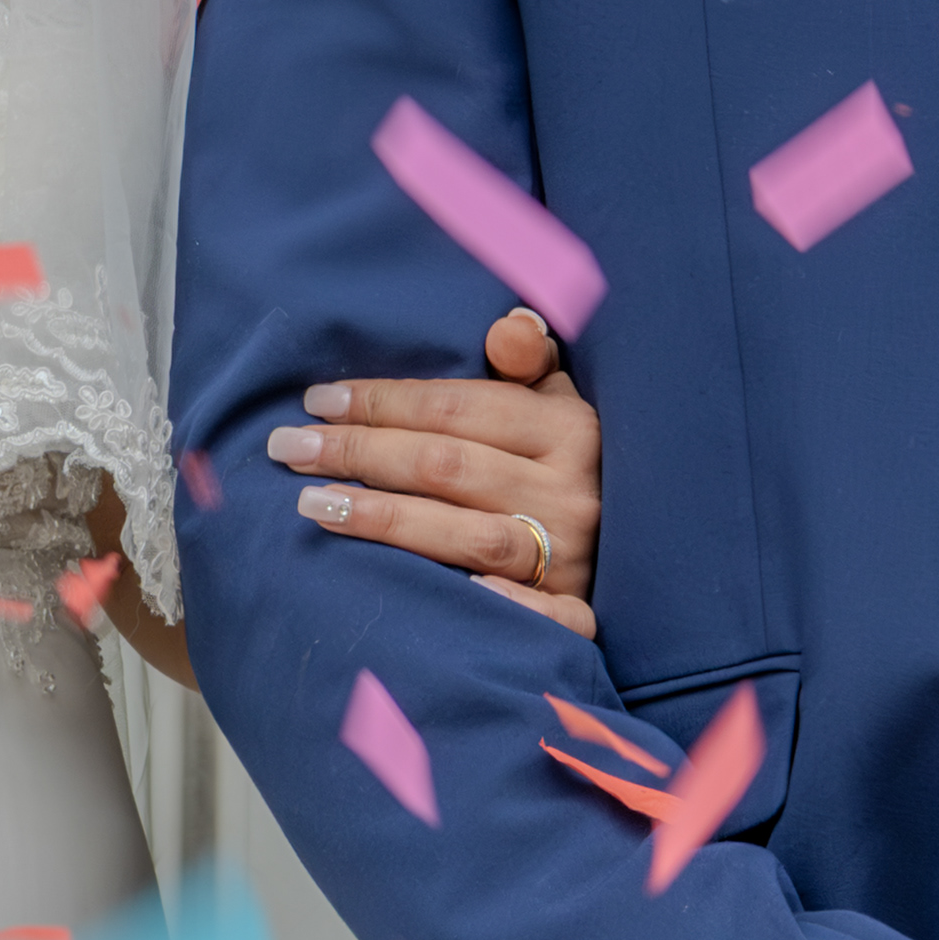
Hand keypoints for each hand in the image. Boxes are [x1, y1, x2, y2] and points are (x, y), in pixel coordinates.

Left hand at [270, 311, 602, 642]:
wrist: (650, 553)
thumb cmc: (576, 465)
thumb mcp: (562, 402)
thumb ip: (528, 360)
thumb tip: (506, 325)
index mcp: (569, 428)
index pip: (457, 408)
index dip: (382, 402)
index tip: (318, 400)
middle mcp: (572, 491)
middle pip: (446, 467)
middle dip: (359, 453)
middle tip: (288, 447)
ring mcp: (572, 557)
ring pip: (463, 537)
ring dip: (381, 519)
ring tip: (310, 504)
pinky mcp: (573, 613)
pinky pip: (526, 613)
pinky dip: (478, 600)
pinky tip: (407, 587)